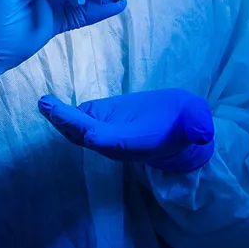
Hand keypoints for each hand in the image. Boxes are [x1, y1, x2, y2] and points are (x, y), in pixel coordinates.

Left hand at [38, 89, 214, 172]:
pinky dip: (61, 115)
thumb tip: (205, 132)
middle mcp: (117, 144)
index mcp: (139, 143)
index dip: (104, 138)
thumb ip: (199, 125)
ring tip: (44, 103)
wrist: (177, 129)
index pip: (118, 144)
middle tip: (52, 108)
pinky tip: (47, 103)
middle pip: (90, 137)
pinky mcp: (99, 123)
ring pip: (78, 132)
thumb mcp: (197, 119)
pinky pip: (76, 123)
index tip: (90, 132)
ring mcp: (105, 136)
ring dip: (60, 119)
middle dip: (71, 124)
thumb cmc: (187, 122)